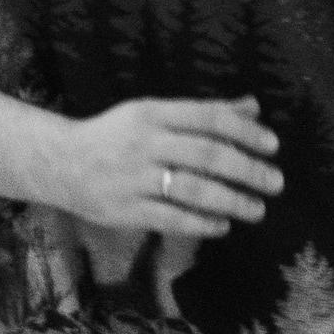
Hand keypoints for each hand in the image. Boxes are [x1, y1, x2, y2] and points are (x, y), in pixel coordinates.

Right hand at [42, 94, 282, 241]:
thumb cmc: (115, 136)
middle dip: (247, 170)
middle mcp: (142, 144)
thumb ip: (202, 113)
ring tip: (257, 209)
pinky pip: (169, 218)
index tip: (272, 146)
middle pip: (206, 155)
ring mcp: (131, 178)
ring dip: (231, 201)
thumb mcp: (153, 114)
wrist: (57, 163)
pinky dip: (201, 223)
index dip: (245, 132)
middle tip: (275, 183)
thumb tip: (253, 108)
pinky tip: (222, 225)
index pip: (208, 119)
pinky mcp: (122, 209)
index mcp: (151, 114)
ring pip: (192, 190)